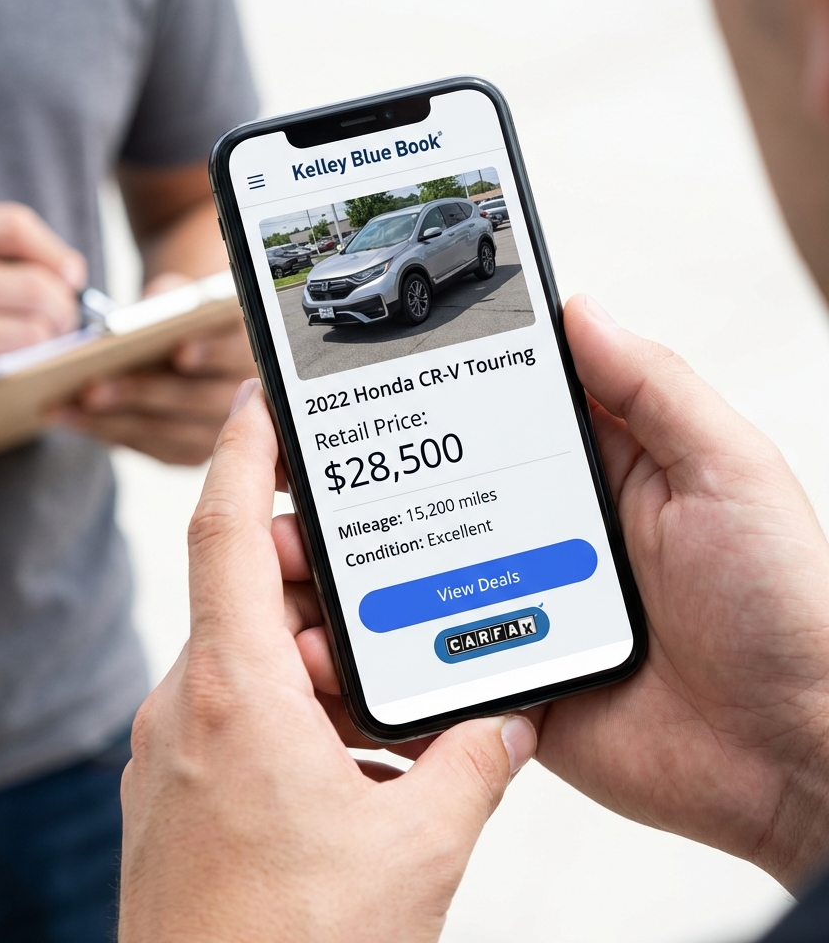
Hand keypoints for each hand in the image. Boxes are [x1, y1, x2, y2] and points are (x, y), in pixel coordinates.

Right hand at [0, 204, 84, 441]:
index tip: (70, 275)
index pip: (13, 224)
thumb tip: (66, 272)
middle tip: (62, 322)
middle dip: (65, 308)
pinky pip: (12, 372)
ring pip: (34, 334)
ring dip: (50, 345)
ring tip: (37, 348)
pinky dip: (25, 373)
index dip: (56, 251)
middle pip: (38, 287)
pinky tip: (14, 372)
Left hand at [61, 272, 255, 464]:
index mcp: (249, 353)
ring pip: (165, 432)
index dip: (210, 353)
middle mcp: (244, 401)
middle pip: (194, 401)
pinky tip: (73, 420)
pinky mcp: (188, 453)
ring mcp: (216, 433)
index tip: (181, 351)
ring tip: (64, 407)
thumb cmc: (185, 315)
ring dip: (110, 420)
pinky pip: (148, 447)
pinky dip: (108, 433)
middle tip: (93, 388)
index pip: (236, 354)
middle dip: (140, 393)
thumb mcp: (183, 293)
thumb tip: (149, 308)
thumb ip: (174, 296)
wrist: (192, 340)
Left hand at [118, 380, 536, 942]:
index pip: (223, 529)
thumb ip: (472, 767)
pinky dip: (289, 709)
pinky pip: (234, 715)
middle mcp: (187, 707)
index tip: (256, 396)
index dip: (240, 448)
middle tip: (377, 575)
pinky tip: (348, 757)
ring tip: (381, 683)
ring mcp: (174, 752)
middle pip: (246, 596)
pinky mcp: (178, 793)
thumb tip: (512, 723)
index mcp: (233, 693)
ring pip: (245, 660)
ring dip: (310, 657)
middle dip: (312, 575)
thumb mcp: (414, 849)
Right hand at [294, 294, 828, 891]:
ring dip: (353, 572)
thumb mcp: (727, 471)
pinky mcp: (507, 676)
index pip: (488, 418)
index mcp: (589, 472)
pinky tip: (327, 646)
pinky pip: (429, 660)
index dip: (425, 396)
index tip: (351, 380)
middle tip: (292, 477)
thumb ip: (654, 387)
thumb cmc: (782, 604)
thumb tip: (577, 309)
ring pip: (415, 577)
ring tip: (288, 558)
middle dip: (358, 488)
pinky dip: (378, 655)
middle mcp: (541, 533)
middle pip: (432, 498)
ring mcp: (518, 605)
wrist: (792, 756)